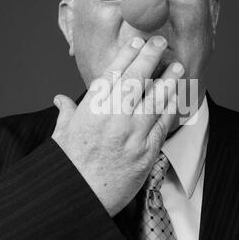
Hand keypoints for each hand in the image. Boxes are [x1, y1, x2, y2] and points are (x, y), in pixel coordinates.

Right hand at [51, 35, 183, 216]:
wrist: (79, 198)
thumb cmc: (69, 166)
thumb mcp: (61, 136)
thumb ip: (65, 114)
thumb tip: (61, 100)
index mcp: (91, 108)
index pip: (113, 73)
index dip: (127, 54)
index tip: (137, 42)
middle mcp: (114, 115)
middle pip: (136, 78)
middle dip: (150, 56)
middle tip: (161, 42)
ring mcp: (133, 132)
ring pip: (156, 98)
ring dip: (168, 79)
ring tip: (177, 65)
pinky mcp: (147, 150)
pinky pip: (163, 123)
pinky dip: (171, 107)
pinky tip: (177, 97)